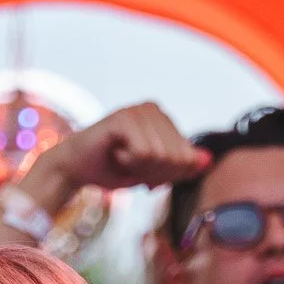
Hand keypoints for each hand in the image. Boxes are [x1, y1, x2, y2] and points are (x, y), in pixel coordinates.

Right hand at [24, 103, 207, 212]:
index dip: (165, 174)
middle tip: (129, 164)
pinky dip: (129, 163)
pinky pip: (144, 153)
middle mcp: (154, 108)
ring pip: (162, 156)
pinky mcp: (124, 118)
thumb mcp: (154, 173)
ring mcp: (139, 110)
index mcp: (164, 119)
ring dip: (140, 168)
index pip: (187, 157)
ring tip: (121, 158)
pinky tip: (115, 153)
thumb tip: (209, 160)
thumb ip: (182, 167)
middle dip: (154, 172)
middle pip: (177, 157)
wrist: (75, 169)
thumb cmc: (113, 169)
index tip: (141, 169)